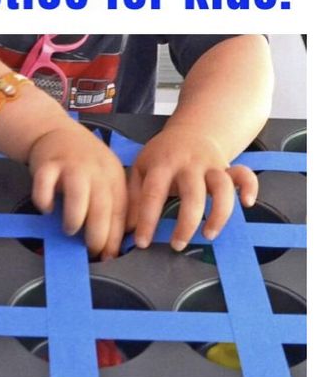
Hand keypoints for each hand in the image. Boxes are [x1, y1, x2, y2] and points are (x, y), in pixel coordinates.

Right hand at [28, 123, 127, 258]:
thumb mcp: (105, 176)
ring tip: (70, 229)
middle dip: (97, 235)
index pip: (119, 210)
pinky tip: (47, 209)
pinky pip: (44, 185)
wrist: (56, 131)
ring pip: (77, 195)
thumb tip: (112, 244)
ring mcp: (70, 165)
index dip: (114, 236)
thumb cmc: (83, 162)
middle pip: (102, 206)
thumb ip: (110, 203)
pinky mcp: (47, 164)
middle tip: (90, 250)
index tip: (108, 255)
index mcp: (112, 175)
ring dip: (74, 219)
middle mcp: (94, 169)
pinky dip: (44, 200)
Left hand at [126, 124, 258, 251]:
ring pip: (222, 188)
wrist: (191, 130)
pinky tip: (247, 203)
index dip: (147, 220)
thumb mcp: (140, 167)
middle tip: (177, 245)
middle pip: (192, 194)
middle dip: (186, 223)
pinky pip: (245, 175)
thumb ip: (133, 196)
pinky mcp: (229, 167)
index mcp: (162, 163)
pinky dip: (250, 188)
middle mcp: (188, 163)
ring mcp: (211, 165)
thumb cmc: (162, 155)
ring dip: (219, 213)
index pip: (153, 193)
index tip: (143, 243)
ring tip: (208, 234)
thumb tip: (126, 227)